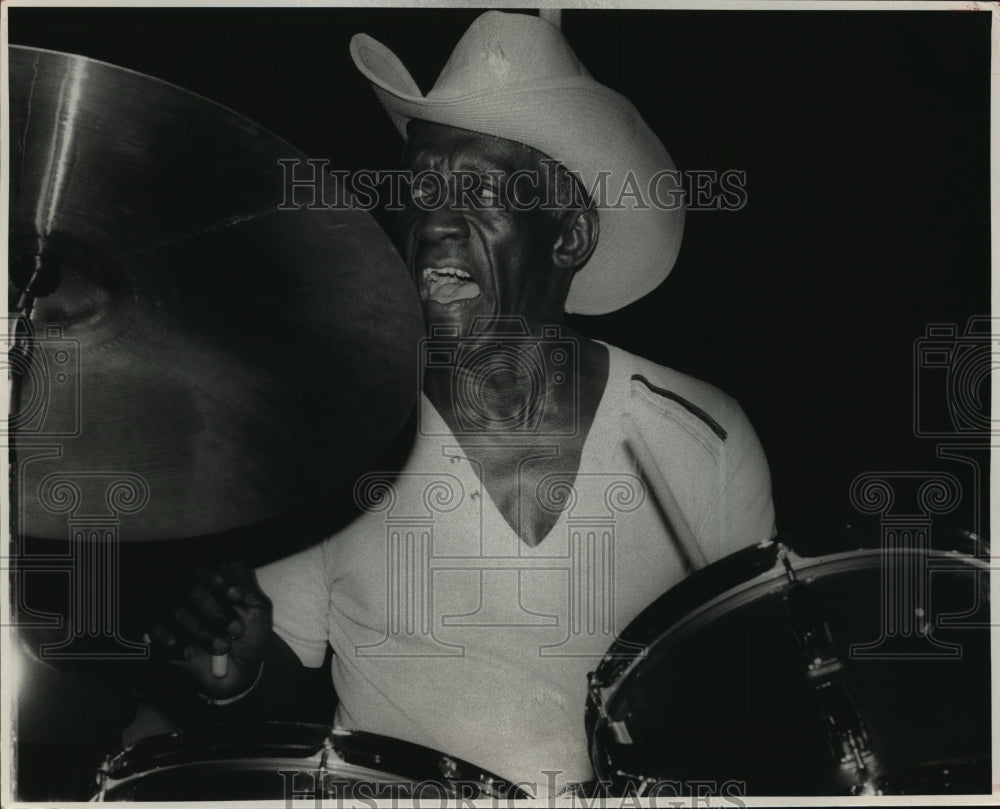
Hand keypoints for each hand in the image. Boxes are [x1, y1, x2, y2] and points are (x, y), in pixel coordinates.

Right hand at [147, 560, 271, 699]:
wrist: (241, 673)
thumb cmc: (250, 637)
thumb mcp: (259, 609)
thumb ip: (248, 584)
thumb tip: (232, 563)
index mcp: (212, 585)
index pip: (206, 570)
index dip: (222, 582)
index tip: (239, 598)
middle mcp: (190, 596)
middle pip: (193, 590)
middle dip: (217, 612)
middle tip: (236, 632)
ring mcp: (173, 616)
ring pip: (177, 611)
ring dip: (203, 632)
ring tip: (222, 647)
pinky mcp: (160, 638)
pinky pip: (156, 631)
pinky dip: (174, 642)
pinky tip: (190, 652)